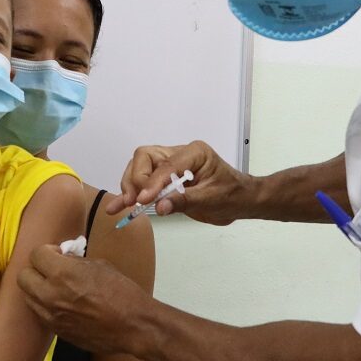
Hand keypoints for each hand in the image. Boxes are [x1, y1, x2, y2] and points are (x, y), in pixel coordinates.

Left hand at [18, 245, 152, 354]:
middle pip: (23, 276)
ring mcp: (51, 316)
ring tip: (56, 287)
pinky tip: (62, 303)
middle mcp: (50, 295)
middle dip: (36, 269)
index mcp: (62, 274)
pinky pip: (39, 313)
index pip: (36, 255)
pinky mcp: (56, 331)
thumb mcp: (100, 265)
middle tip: (52, 269)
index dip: (47, 251)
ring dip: (38, 288)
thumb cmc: (122, 292)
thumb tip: (65, 258)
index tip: (59, 254)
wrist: (133, 326)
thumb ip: (76, 262)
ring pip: (27, 296)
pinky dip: (45, 305)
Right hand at [105, 140, 256, 225]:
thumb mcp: (212, 199)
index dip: (153, 182)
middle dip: (136, 179)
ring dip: (129, 186)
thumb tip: (159, 207)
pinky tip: (117, 206)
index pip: (166, 164)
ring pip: (139, 168)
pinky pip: (144, 184)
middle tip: (134, 200)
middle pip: (145, 158)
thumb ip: (184, 201)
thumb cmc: (233, 195)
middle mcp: (179, 155)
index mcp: (194, 152)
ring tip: (122, 205)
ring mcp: (170, 166)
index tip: (143, 200)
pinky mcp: (166, 180)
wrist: (242, 201)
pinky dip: (132, 194)